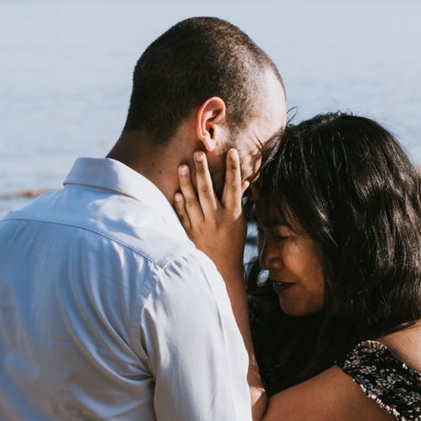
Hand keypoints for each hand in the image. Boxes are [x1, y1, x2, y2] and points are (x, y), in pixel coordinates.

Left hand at [171, 142, 250, 280]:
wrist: (222, 269)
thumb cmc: (232, 243)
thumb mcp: (239, 222)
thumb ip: (238, 200)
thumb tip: (244, 180)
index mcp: (232, 213)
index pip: (233, 186)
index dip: (233, 168)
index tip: (232, 151)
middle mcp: (216, 218)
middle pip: (208, 190)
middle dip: (203, 171)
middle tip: (198, 153)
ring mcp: (201, 225)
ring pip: (192, 201)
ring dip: (186, 183)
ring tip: (181, 166)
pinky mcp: (189, 233)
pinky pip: (182, 216)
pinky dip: (179, 204)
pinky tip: (175, 192)